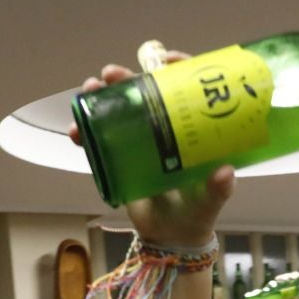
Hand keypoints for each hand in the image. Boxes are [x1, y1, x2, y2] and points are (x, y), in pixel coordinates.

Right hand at [69, 54, 233, 245]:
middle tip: (111, 73)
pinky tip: (75, 130)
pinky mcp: (120, 157)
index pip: (186, 90)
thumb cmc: (196, 214)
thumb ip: (218, 189)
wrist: (170, 238)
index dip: (178, 70)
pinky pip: (99, 140)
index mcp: (191, 131)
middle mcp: (164, 130)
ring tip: (89, 91)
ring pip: (118, 111)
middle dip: (126, 79)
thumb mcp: (210, 201)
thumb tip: (224, 172)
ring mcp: (140, 142)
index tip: (167, 60)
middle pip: (145, 94)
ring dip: (99, 98)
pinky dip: (85, 132)